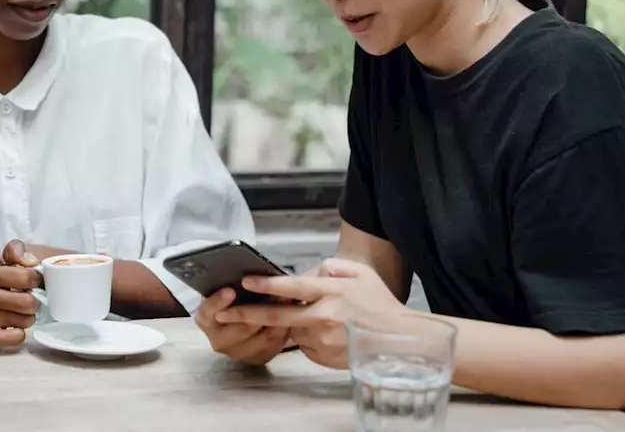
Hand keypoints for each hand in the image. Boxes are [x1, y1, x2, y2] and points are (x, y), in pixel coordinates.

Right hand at [0, 240, 42, 347]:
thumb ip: (15, 250)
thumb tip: (32, 261)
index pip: (25, 277)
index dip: (36, 278)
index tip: (32, 280)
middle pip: (27, 302)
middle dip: (34, 300)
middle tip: (29, 298)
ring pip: (24, 321)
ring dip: (28, 316)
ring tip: (21, 310)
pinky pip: (12, 339)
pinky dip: (19, 334)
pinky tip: (17, 326)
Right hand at [195, 287, 289, 365]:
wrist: (240, 319)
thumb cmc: (235, 296)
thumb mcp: (228, 287)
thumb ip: (232, 283)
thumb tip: (246, 273)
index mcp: (206, 319)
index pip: (207, 313)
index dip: (218, 302)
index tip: (230, 290)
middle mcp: (219, 340)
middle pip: (240, 329)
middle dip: (258, 310)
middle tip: (272, 293)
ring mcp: (238, 352)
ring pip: (261, 339)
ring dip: (276, 319)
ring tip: (286, 300)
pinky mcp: (258, 358)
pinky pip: (274, 345)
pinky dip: (284, 330)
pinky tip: (291, 315)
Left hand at [214, 258, 403, 368]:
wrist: (401, 341)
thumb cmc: (380, 304)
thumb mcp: (359, 273)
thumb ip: (330, 266)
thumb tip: (307, 272)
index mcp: (331, 292)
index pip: (291, 287)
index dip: (266, 284)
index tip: (245, 281)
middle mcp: (324, 317)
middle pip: (277, 316)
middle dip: (246, 313)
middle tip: (223, 311)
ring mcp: (323, 340)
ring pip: (291, 330)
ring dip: (290, 323)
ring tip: (316, 316)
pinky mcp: (324, 357)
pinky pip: (304, 345)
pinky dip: (306, 337)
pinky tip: (325, 331)